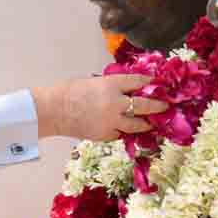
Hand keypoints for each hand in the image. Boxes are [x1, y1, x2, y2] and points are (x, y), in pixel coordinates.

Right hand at [31, 74, 166, 140]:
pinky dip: (123, 131)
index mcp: (111, 84)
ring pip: (137, 124)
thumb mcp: (92, 82)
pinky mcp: (105, 135)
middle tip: (165, 106)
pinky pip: (120, 133)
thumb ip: (110, 86)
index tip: (158, 84)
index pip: (138, 82)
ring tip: (151, 123)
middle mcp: (116, 102)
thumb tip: (125, 90)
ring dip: (146, 123)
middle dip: (157, 106)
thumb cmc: (67, 91)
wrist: (52, 110)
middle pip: (144, 105)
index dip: (150, 83)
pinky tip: (127, 130)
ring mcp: (112, 121)